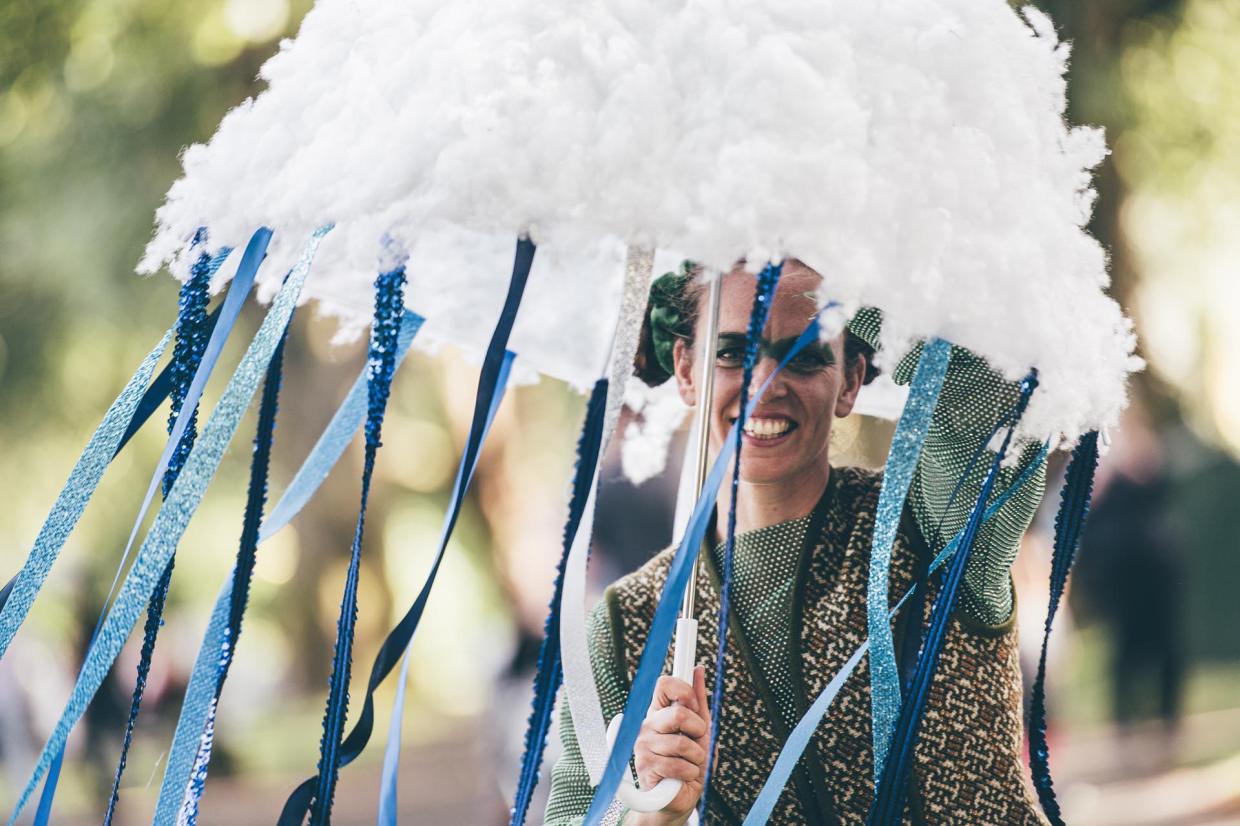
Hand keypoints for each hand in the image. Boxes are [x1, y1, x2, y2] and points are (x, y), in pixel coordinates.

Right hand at [626, 666, 711, 825]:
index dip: (684, 690)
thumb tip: (698, 669)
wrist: (680, 797)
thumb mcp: (701, 730)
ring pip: (681, 743)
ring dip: (697, 757)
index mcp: (659, 712)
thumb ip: (699, 702)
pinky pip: (678, 765)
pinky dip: (690, 772)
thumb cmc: (690, 762)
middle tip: (697, 741)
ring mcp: (643, 745)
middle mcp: (648, 725)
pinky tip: (684, 775)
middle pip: (678, 713)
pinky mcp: (645, 766)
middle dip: (698, 730)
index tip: (694, 705)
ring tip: (691, 763)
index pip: (664, 685)